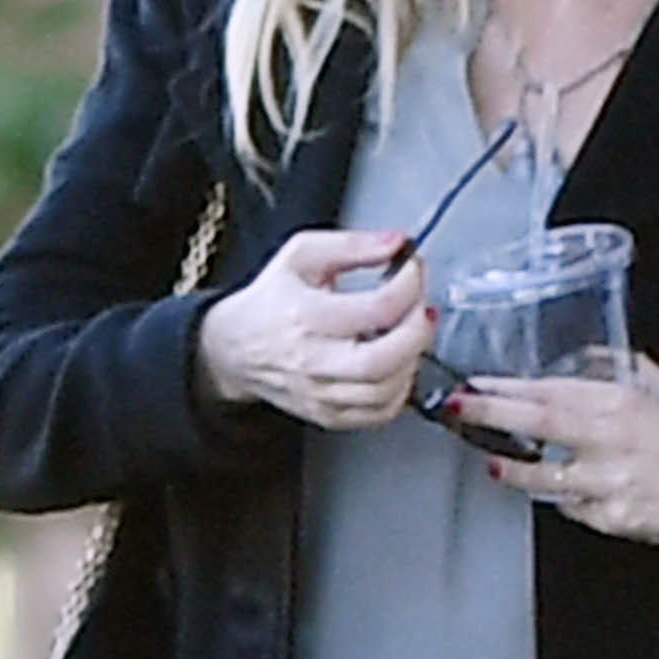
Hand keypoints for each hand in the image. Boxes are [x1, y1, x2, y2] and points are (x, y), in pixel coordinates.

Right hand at [196, 228, 434, 429]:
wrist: (235, 349)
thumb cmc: (272, 300)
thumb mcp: (302, 254)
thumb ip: (352, 245)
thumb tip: (396, 243)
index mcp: (306, 315)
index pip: (377, 307)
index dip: (409, 285)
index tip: (413, 269)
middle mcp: (313, 361)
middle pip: (385, 359)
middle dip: (418, 331)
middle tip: (423, 307)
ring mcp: (321, 394)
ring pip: (386, 391)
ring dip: (412, 359)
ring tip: (410, 333)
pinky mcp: (328, 415)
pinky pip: (379, 413)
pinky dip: (400, 389)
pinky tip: (397, 364)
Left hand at [448, 356, 658, 551]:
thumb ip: (616, 370)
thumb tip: (579, 359)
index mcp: (621, 402)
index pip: (548, 391)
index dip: (503, 389)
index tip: (474, 385)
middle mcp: (611, 441)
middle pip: (534, 425)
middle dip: (487, 416)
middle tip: (457, 411)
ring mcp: (611, 483)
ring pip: (542, 478)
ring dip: (513, 469)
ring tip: (496, 462)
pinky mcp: (615, 518)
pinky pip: (572, 509)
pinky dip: (561, 498)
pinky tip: (560, 488)